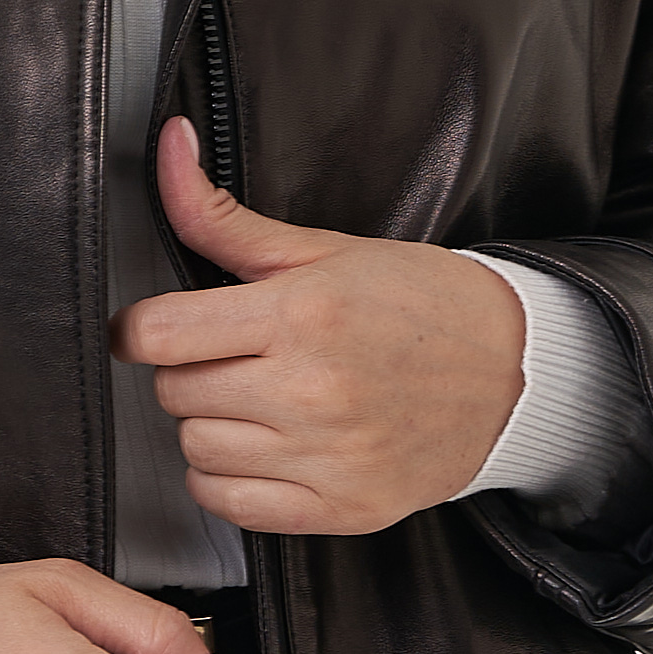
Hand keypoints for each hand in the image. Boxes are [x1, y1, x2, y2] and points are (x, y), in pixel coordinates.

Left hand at [110, 119, 524, 537]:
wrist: (513, 371)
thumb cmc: (418, 304)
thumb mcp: (322, 248)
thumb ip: (223, 216)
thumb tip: (168, 146)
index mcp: (302, 315)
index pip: (156, 335)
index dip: (139, 329)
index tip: (155, 328)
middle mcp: (312, 390)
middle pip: (173, 392)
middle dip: (190, 369)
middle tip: (235, 356)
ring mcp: (328, 455)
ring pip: (195, 449)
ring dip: (210, 424)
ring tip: (258, 399)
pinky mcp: (342, 507)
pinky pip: (229, 503)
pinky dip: (227, 479)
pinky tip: (264, 446)